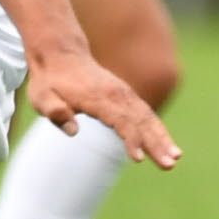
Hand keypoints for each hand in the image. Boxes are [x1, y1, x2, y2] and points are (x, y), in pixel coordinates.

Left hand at [27, 50, 180, 166]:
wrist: (60, 54)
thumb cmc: (50, 81)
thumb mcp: (42, 97)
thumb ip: (55, 111)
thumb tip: (71, 129)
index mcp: (98, 97)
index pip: (120, 121)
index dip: (130, 140)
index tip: (138, 158)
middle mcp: (116, 94)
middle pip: (141, 121)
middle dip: (157, 143)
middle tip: (170, 164)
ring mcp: (123, 94)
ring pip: (148, 117)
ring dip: (163, 138)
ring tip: (176, 157)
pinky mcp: (126, 96)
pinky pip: (146, 113)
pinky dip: (158, 129)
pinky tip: (167, 145)